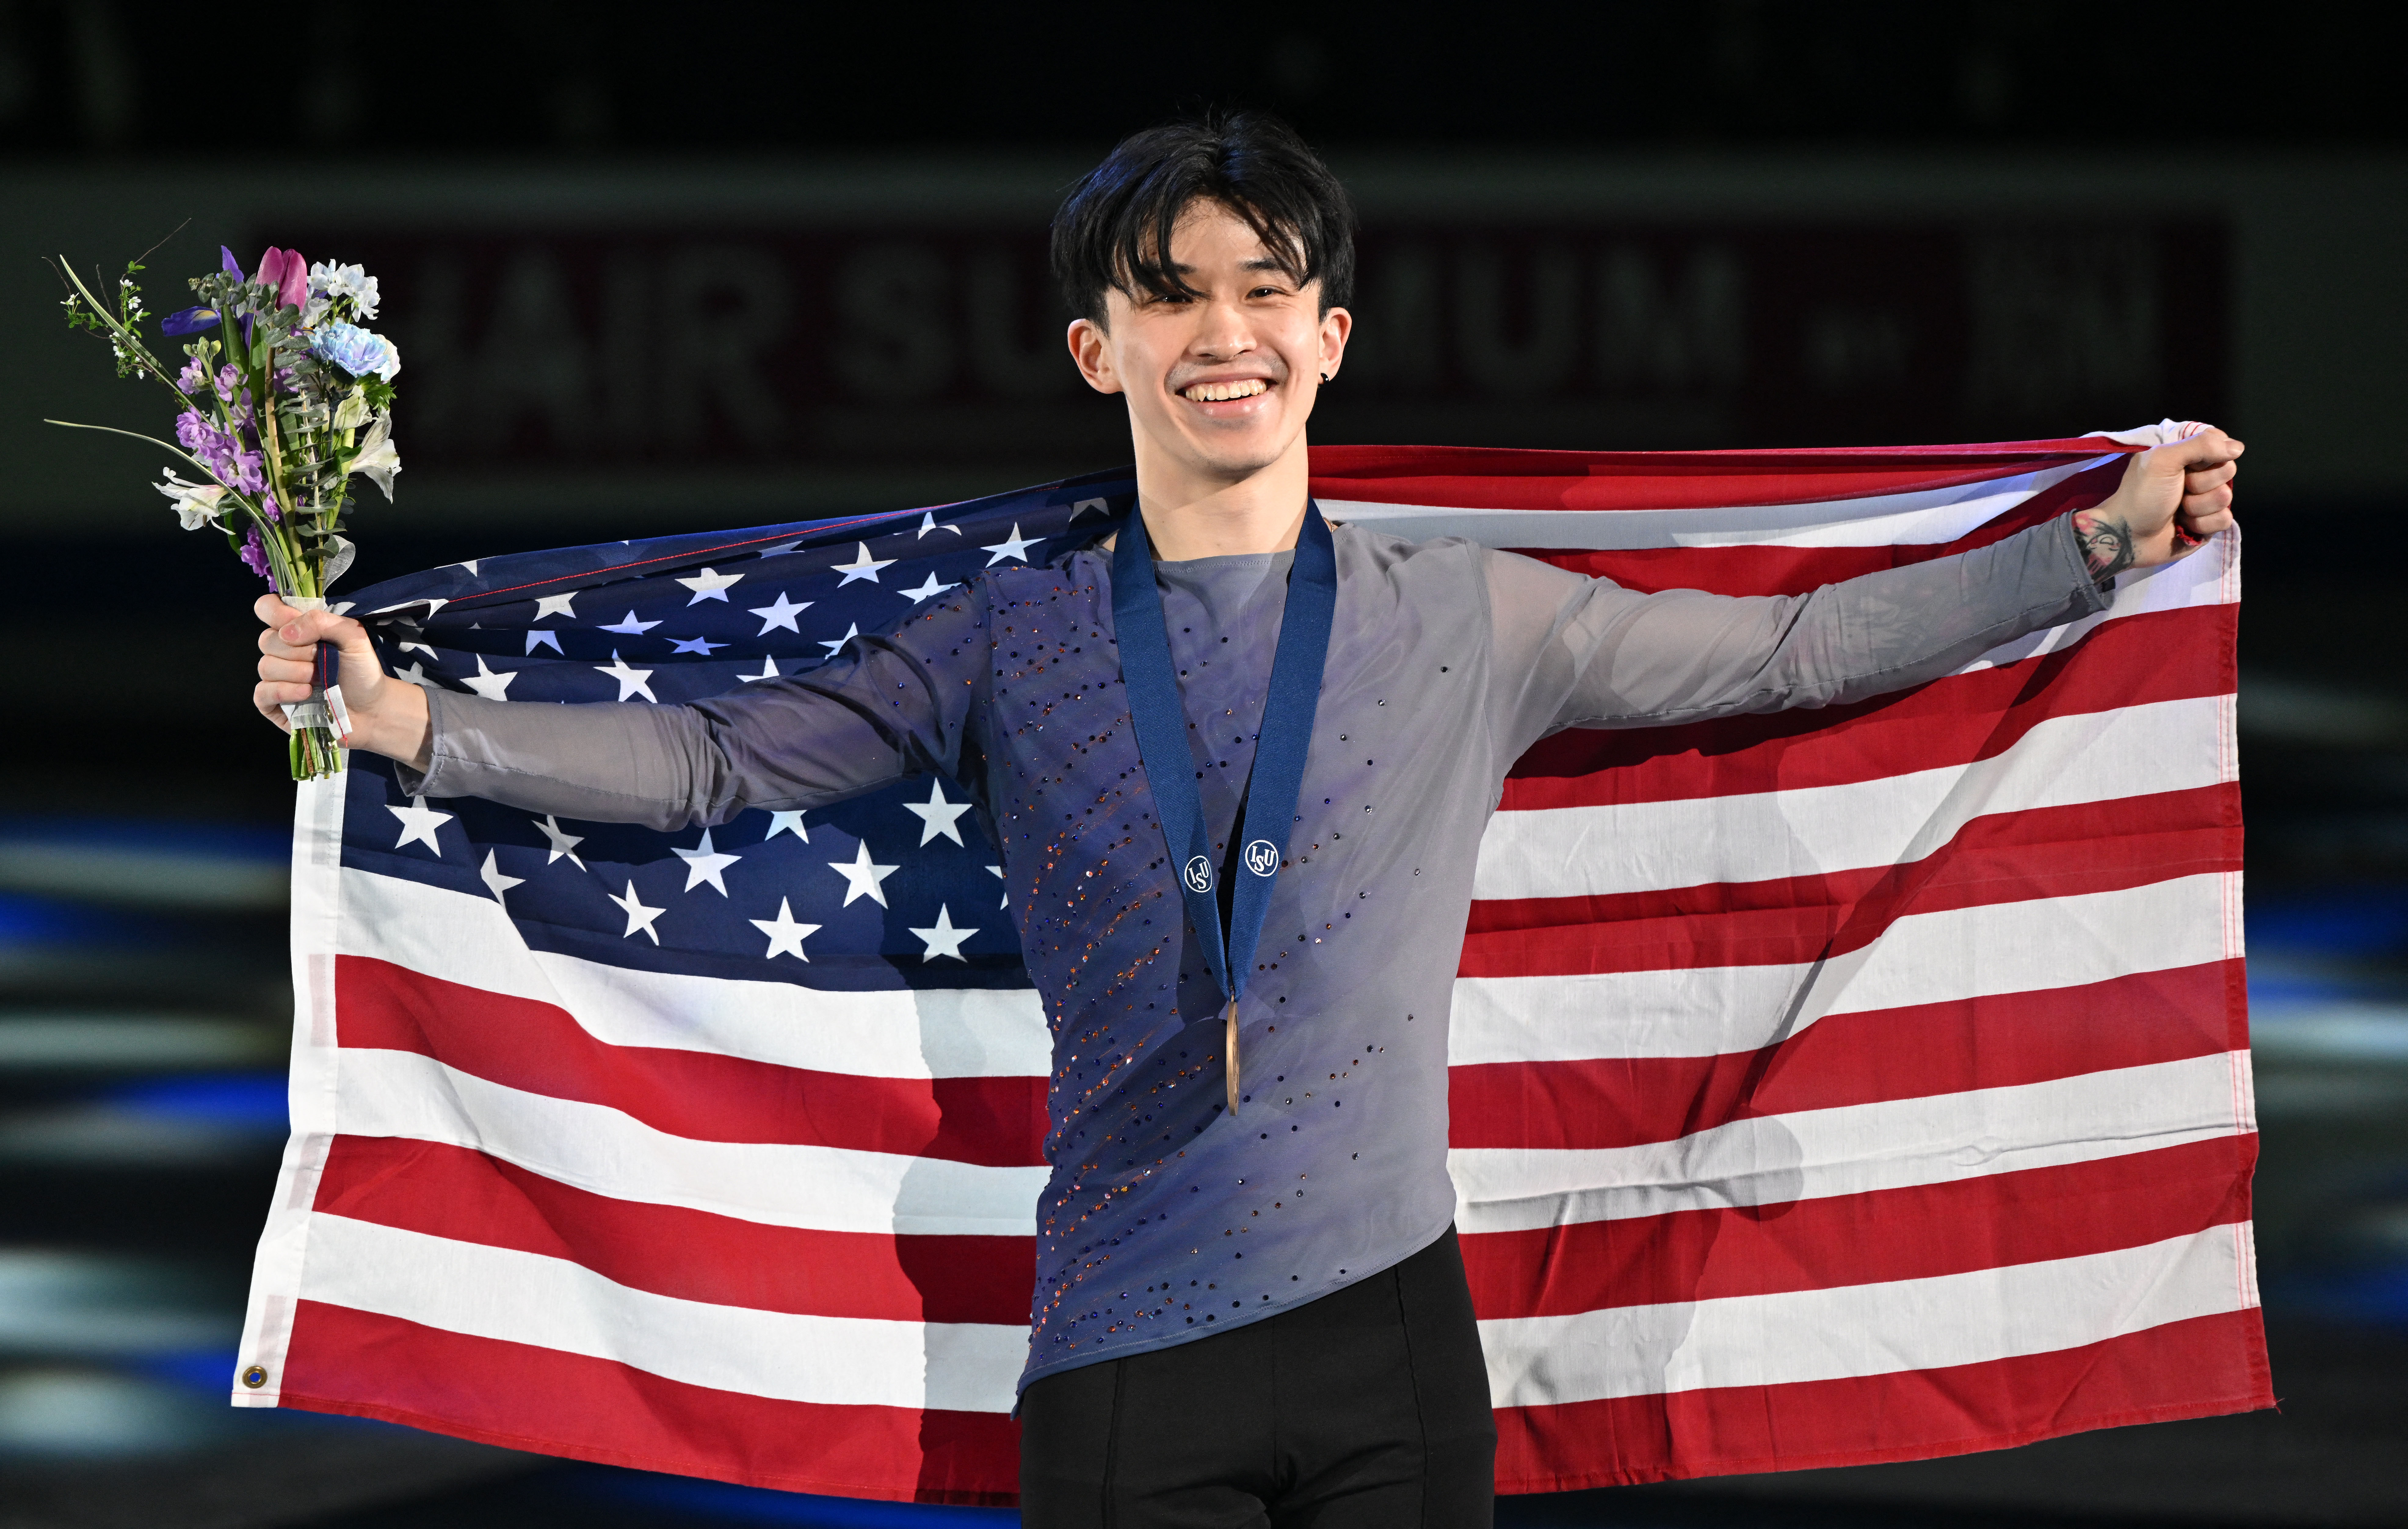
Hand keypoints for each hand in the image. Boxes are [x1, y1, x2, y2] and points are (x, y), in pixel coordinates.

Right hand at [253, 594, 431, 768]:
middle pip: (266, 640)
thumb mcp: (353, 637)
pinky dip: (285, 691)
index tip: (294, 622)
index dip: (276, 612)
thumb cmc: (361, 671)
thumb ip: (323, 622)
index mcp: (298, 630)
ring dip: (296, 672)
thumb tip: (288, 631)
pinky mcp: (273, 703)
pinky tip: (307, 693)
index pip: (267, 608)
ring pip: (265, 666)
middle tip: (321, 658)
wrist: (371, 708)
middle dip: (297, 650)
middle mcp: (283, 651)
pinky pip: (263, 692)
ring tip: (319, 679)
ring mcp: (276, 678)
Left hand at [2072, 425, 2242, 581]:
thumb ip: (2200, 445)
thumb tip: (2237, 447)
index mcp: (2186, 455)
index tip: (2188, 465)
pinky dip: (2201, 524)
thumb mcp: (2163, 460)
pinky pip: (2223, 519)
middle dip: (2200, 484)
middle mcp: (2198, 475)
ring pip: (2225, 497)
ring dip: (2198, 506)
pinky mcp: (2207, 523)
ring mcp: (2204, 500)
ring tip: (2176, 509)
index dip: (2210, 455)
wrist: (2128, 536)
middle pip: (2227, 471)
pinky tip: (2183, 525)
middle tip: (2177, 490)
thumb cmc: (2141, 496)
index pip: (2220, 444)